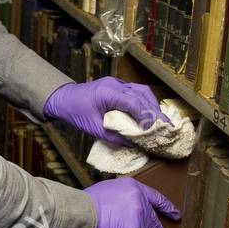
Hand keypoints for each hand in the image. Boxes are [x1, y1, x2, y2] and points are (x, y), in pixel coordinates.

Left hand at [43, 76, 167, 146]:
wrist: (62, 98)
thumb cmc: (75, 112)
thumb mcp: (93, 128)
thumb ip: (114, 136)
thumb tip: (134, 145)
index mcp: (107, 92)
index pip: (134, 102)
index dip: (147, 116)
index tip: (155, 129)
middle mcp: (114, 84)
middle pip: (142, 94)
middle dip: (155, 110)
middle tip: (166, 126)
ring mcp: (116, 83)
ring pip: (141, 90)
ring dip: (152, 105)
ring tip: (161, 121)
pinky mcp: (117, 85)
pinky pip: (136, 91)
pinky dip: (145, 102)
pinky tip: (149, 113)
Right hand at [84, 177, 179, 227]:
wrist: (83, 211)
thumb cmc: (89, 202)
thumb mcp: (109, 189)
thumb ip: (123, 197)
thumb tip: (126, 208)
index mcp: (134, 187)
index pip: (156, 197)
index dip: (167, 207)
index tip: (176, 214)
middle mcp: (140, 200)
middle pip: (153, 218)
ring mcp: (140, 215)